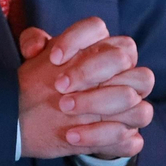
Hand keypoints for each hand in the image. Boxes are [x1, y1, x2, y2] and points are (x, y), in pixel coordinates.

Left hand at [17, 18, 154, 159]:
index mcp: (102, 47)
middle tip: (59, 86)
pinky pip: (130, 138)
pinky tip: (72, 136)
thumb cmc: (49, 82)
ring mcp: (133, 104)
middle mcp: (125, 71)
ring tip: (64, 108)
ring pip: (134, 98)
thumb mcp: (37, 61)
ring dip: (98, 103)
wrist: (51, 119)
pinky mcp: (129, 135)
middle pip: (122, 58)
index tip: (53, 58)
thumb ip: (32, 43)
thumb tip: (35, 48)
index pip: (97, 28)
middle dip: (88, 72)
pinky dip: (101, 136)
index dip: (77, 39)